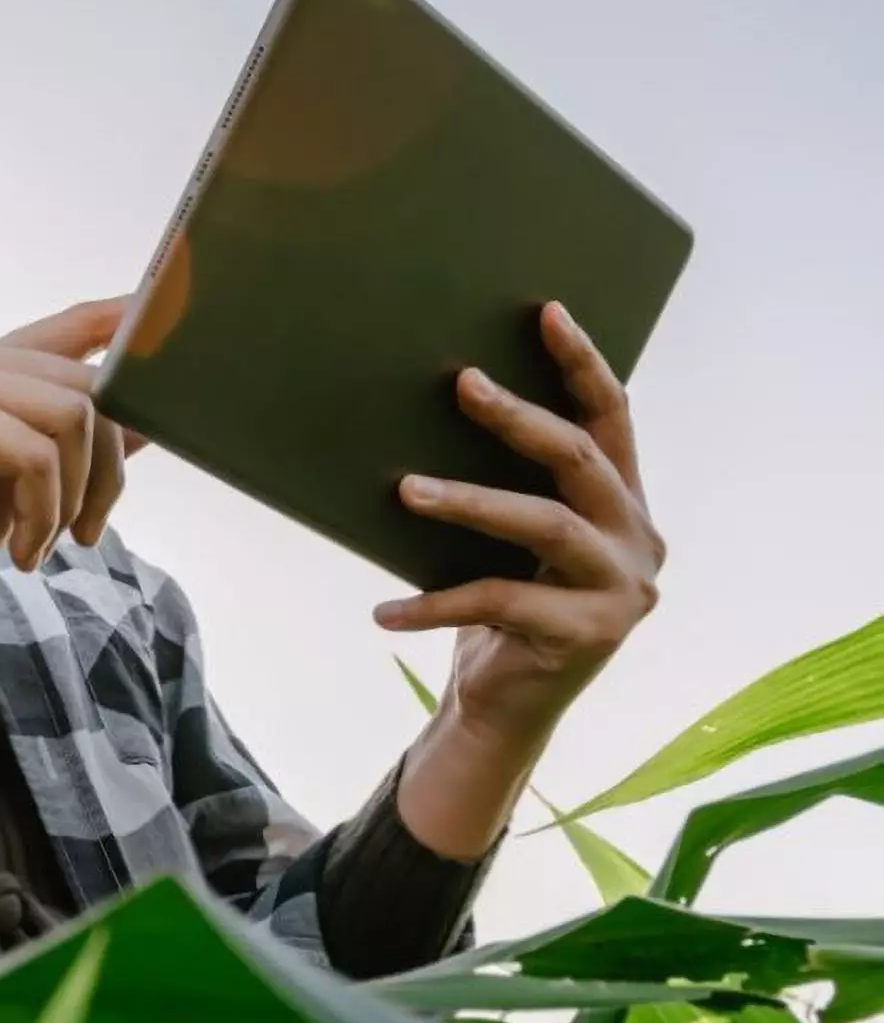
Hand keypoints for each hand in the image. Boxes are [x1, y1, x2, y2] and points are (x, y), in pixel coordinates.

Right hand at [0, 297, 136, 623]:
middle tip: (86, 533)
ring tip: (44, 543)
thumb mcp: (11, 490)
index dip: (128, 318)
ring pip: (72, 417)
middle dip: (109, 470)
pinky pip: (35, 455)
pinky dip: (42, 513)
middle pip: (88, 387)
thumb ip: (68, 449)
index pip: (68, 327)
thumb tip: (148, 422)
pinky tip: (20, 551)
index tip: (176, 311)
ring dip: (75, 496)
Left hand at [375, 301, 665, 746]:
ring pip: (544, 523)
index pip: (612, 417)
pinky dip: (434, 605)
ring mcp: (621, 590)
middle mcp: (638, 539)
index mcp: (624, 504)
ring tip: (405, 489)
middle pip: (579, 459)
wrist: (507, 710)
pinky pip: (499, 602)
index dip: (581, 363)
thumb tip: (440, 404)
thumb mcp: (509, 543)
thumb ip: (509, 487)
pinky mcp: (589, 636)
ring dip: (468, 500)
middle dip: (518, 417)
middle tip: (461, 384)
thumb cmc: (499, 610)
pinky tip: (383, 611)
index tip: (546, 311)